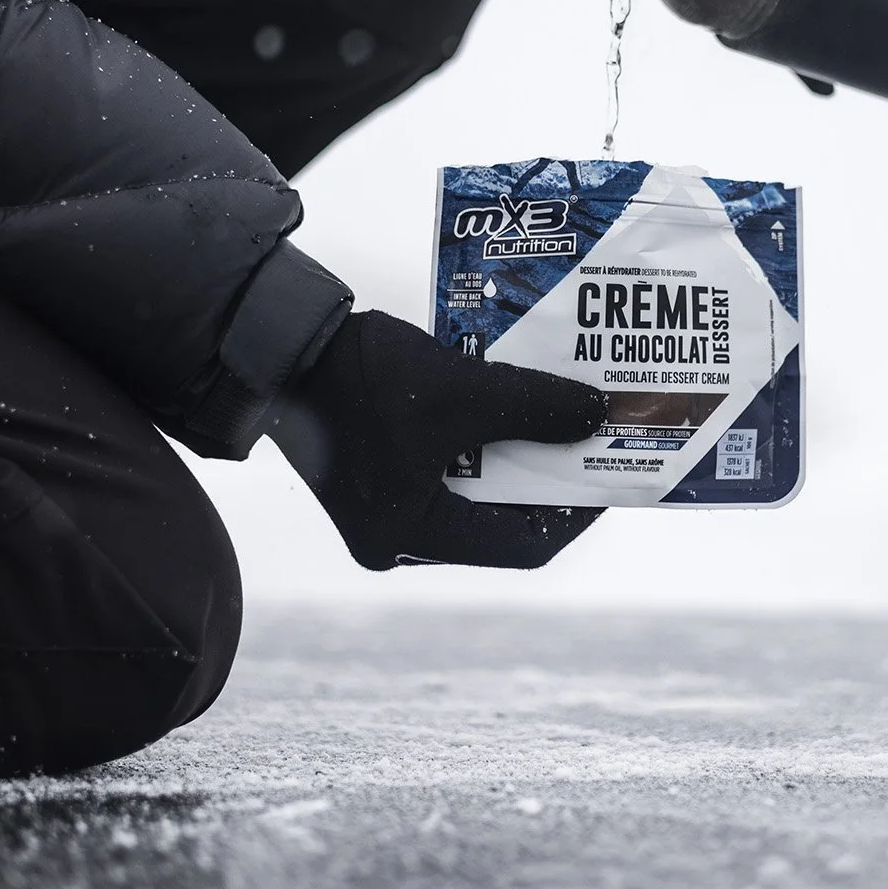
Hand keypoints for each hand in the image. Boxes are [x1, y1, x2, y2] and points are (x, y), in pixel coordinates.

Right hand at [268, 311, 606, 570]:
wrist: (275, 343)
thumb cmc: (361, 378)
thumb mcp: (460, 391)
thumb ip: (533, 406)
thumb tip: (599, 414)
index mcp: (411, 538)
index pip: (522, 545)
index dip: (577, 510)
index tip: (611, 470)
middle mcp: (397, 532)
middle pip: (501, 514)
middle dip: (549, 471)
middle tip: (593, 435)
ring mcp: (384, 499)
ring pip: (477, 481)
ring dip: (518, 444)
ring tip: (562, 409)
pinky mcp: (377, 463)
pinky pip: (449, 457)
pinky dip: (484, 430)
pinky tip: (513, 393)